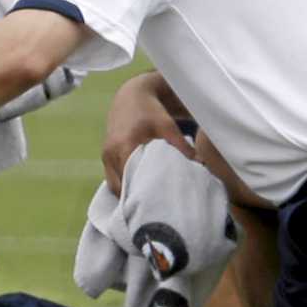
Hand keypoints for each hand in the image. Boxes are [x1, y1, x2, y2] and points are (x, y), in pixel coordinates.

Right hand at [101, 75, 193, 195]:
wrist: (130, 96)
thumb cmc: (150, 110)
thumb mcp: (167, 125)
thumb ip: (181, 145)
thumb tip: (200, 165)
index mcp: (125, 145)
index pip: (130, 180)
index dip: (141, 195)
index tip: (156, 207)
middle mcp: (111, 152)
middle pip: (120, 186)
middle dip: (134, 199)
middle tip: (153, 210)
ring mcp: (106, 155)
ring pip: (114, 185)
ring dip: (127, 194)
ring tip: (146, 204)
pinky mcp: (106, 155)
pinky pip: (112, 178)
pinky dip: (123, 186)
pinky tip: (138, 191)